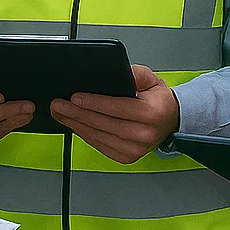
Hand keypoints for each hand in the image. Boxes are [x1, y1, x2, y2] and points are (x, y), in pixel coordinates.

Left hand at [50, 65, 179, 164]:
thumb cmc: (158, 100)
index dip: (93, 103)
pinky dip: (84, 134)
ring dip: (75, 124)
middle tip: (59, 104)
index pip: (116, 107)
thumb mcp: (150, 79)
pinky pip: (99, 145)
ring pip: (98, 136)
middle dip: (77, 113)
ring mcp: (134, 149)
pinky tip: (73, 124)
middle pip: (102, 123)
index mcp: (150, 113)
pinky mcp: (126, 157)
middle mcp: (143, 134)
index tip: (74, 97)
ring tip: (60, 113)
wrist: (170, 121)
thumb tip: (113, 72)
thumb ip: (133, 73)